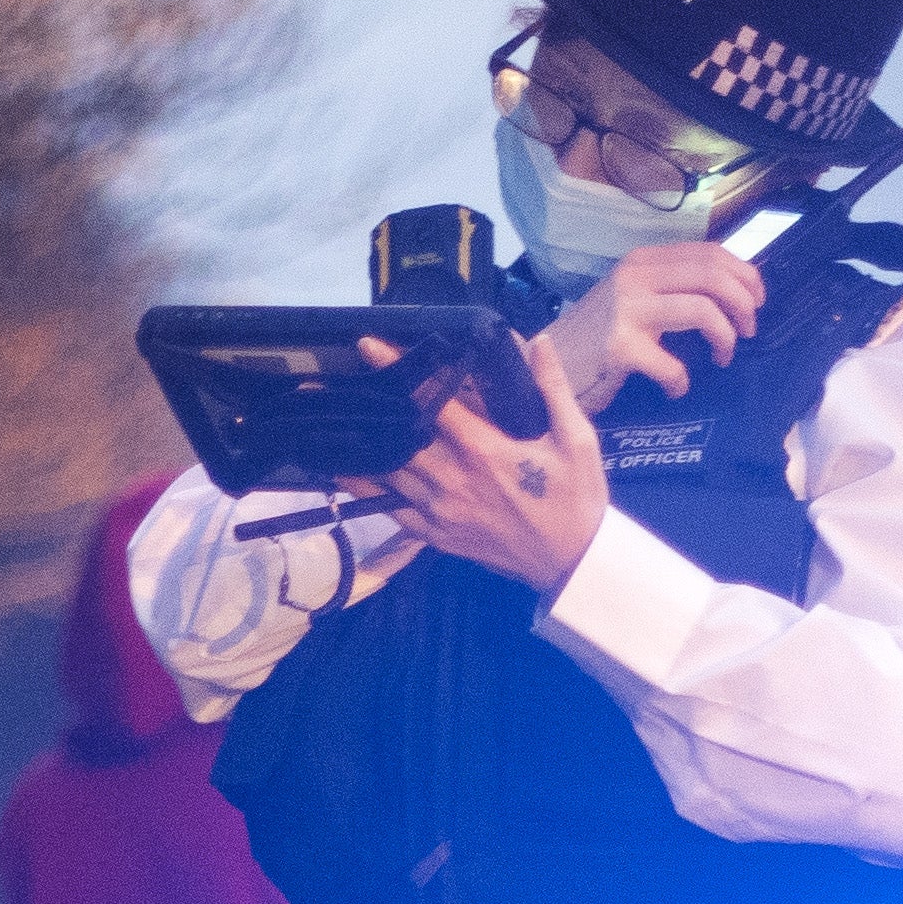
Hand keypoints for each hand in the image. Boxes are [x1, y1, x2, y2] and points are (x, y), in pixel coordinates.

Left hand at [345, 329, 607, 596]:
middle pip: (396, 435)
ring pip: (385, 473)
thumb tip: (537, 341)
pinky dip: (365, 489)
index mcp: (483, 450)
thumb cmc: (576, 498)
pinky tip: (342, 471)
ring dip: (356, 446)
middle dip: (364, 408)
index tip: (368, 347)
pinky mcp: (436, 535)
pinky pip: (390, 509)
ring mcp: (440, 511)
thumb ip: (553, 389)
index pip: (429, 403)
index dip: (398, 373)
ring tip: (324, 421)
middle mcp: (452, 479)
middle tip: (328, 383)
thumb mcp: (577, 440)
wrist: (571, 562)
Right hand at [545, 241, 762, 411]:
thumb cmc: (596, 338)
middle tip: (747, 331)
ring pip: (703, 310)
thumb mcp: (633, 296)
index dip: (745, 275)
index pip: (710, 252)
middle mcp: (634, 277)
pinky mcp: (619, 349)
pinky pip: (673, 365)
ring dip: (725, 338)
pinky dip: (682, 381)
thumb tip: (731, 290)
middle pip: (713, 276)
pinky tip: (675, 388)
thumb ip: (671, 286)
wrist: (547, 365)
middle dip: (743, 305)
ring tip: (722, 357)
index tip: (756, 301)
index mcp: (643, 260)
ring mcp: (626, 310)